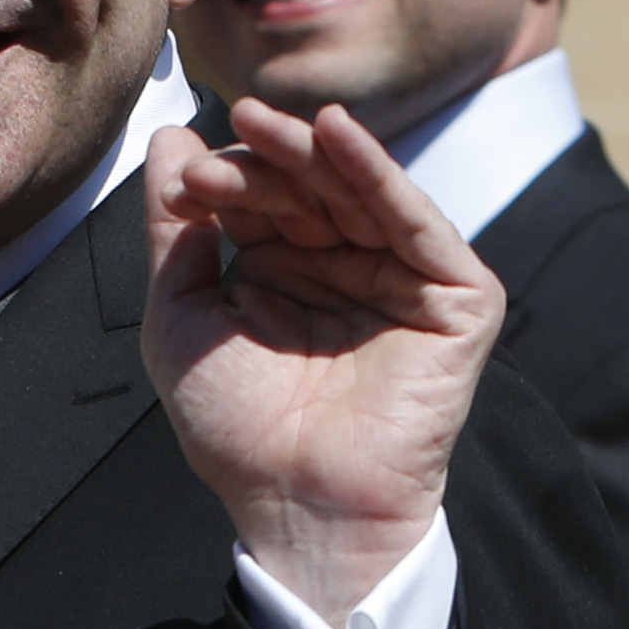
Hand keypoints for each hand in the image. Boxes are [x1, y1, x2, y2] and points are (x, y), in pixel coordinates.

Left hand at [142, 100, 501, 625]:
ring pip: (361, 192)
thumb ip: (174, 233)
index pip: (263, 199)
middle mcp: (348, 265)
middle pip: (311, 187)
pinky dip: (379, 174)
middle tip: (233, 128)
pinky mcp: (456, 299)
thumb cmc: (239, 432)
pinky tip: (338, 135)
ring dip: (313, 152)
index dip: (230, 180)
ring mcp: (405, 278)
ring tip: (267, 122)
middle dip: (269, 157)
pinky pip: (417, 221)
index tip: (188, 179)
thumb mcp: (182, 319)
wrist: (299, 506)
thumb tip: (171, 141)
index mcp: (288, 270)